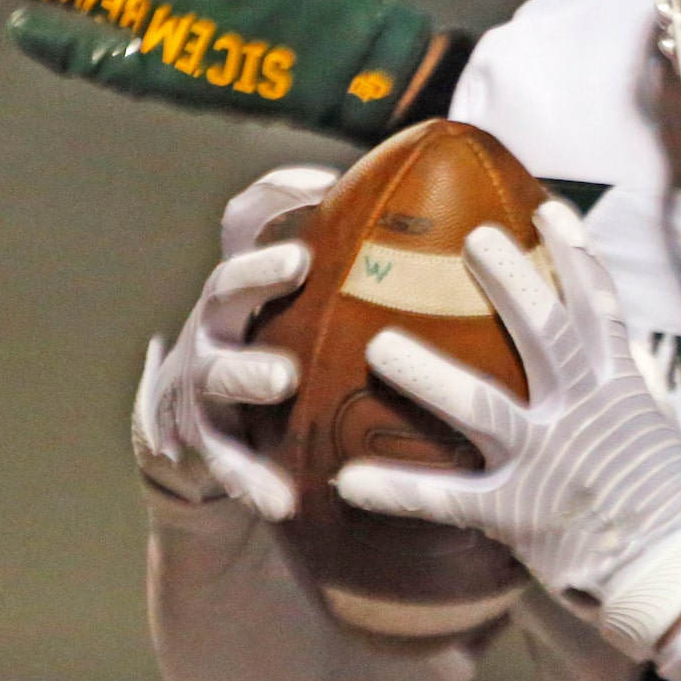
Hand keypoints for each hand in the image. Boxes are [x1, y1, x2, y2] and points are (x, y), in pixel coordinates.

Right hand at [134, 165, 337, 516]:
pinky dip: (252, 479)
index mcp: (253, 283)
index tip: (323, 182)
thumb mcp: (319, 312)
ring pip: (217, 368)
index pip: (250, 223)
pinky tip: (283, 499)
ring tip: (281, 377)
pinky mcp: (204, 440)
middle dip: (258, 270)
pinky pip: (227, 460)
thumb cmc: (293, 356)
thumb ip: (371, 281)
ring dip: (248, 370)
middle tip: (298, 263)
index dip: (278, 196)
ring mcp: (206, 379)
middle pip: (226, 284)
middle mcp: (220, 321)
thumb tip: (477, 243)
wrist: (212, 437)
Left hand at [332, 203, 680, 656]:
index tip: (548, 209)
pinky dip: (399, 492)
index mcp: (620, 390)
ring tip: (380, 344)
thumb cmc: (666, 504)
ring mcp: (550, 462)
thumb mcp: (662, 433)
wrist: (669, 575)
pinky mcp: (519, 514)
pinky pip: (449, 499)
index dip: (575, 255)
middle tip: (470, 239)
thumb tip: (628, 341)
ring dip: (430, 375)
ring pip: (484, 407)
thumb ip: (640, 385)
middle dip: (509, 280)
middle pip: (543, 334)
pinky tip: (348, 481)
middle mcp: (584, 414)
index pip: (600, 308)